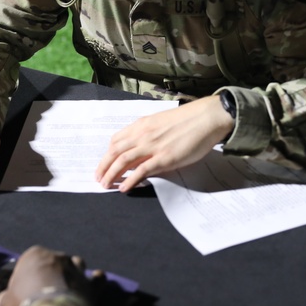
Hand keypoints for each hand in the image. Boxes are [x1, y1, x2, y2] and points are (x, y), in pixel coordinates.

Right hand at [0, 245, 90, 305]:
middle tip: (44, 293)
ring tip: (68, 287)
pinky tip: (96, 281)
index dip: (26, 277)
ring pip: (76, 265)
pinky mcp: (90, 286)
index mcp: (35, 255)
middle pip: (54, 262)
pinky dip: (96, 280)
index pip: (30, 262)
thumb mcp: (6, 302)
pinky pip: (97, 279)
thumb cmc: (23, 305)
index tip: (24, 291)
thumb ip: (7, 297)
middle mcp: (58, 257)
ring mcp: (76, 270)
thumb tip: (5, 298)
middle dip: (50, 274)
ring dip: (73, 273)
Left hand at [95, 95, 233, 191]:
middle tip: (98, 178)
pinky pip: (141, 171)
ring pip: (123, 161)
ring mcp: (153, 146)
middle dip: (103, 166)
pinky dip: (129, 180)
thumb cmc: (189, 120)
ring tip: (105, 185)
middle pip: (115, 152)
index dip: (108, 153)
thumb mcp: (162, 122)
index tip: (105, 163)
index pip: (117, 140)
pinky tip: (123, 188)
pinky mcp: (164, 158)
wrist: (207, 117)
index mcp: (142, 125)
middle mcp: (143, 134)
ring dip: (111, 174)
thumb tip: (142, 148)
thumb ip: (149, 134)